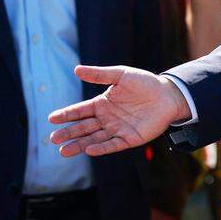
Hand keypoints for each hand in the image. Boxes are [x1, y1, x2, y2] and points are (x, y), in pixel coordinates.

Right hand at [48, 65, 190, 156]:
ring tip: (63, 151)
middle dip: (68, 133)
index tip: (51, 118)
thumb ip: (99, 74)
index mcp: (102, 103)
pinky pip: (113, 144)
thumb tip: (76, 69)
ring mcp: (118, 129)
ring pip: (94, 138)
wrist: (169, 94)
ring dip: (79, 145)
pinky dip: (101, 148)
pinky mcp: (130, 138)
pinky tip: (89, 149)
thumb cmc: (145, 83)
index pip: (80, 111)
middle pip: (84, 127)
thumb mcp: (121, 75)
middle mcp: (107, 118)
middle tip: (53, 139)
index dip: (66, 115)